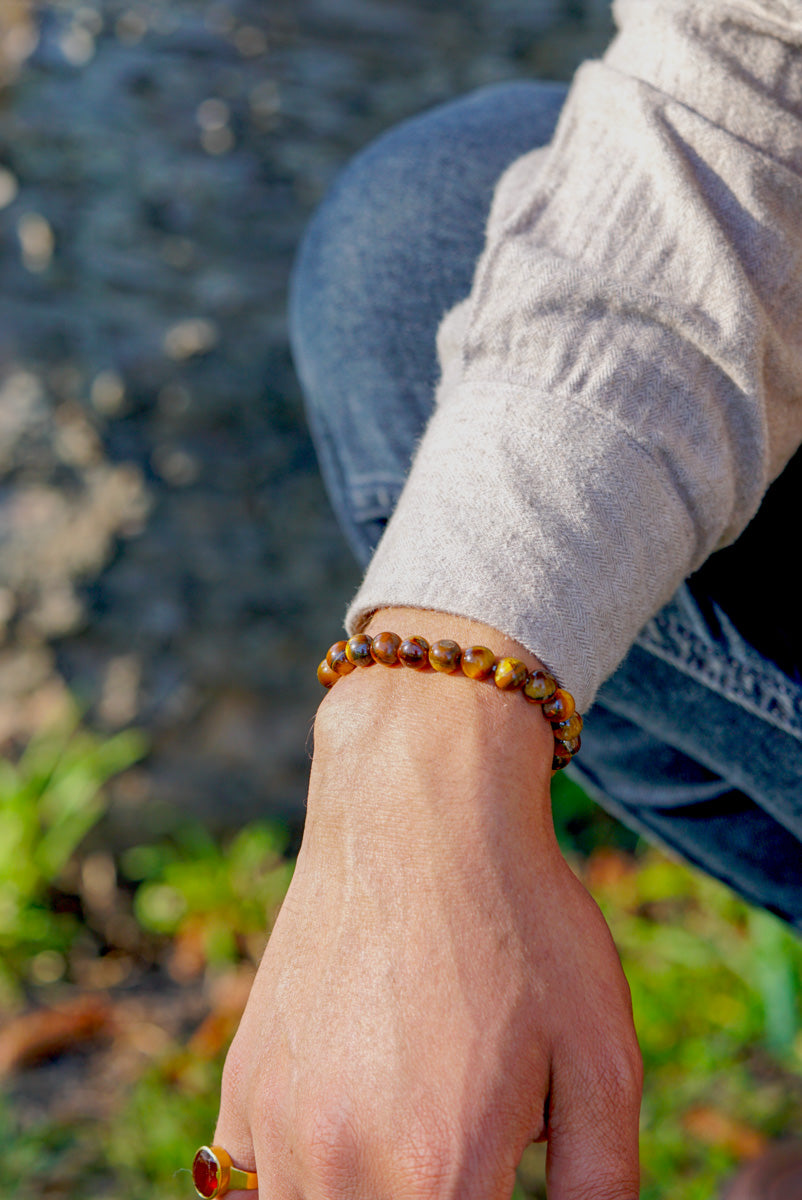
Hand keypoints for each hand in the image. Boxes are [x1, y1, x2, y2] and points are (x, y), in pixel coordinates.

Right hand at [215, 612, 641, 1198]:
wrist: (416, 807)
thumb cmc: (519, 922)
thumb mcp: (602, 1055)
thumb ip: (602, 1188)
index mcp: (440, 1172)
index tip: (488, 1179)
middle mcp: (341, 1165)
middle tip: (458, 1165)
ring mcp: (277, 1125)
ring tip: (410, 1146)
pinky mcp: (243, 1084)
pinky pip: (247, 1187)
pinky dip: (296, 1184)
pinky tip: (348, 1134)